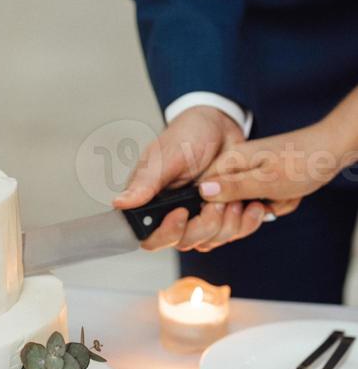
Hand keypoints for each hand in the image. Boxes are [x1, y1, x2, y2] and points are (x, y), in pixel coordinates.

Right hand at [113, 106, 267, 251]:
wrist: (220, 125)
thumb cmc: (188, 134)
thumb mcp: (167, 156)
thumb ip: (146, 182)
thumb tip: (121, 203)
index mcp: (152, 202)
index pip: (150, 237)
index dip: (167, 233)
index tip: (182, 213)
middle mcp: (173, 214)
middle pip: (185, 243)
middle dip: (205, 225)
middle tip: (217, 201)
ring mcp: (198, 217)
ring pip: (210, 242)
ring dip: (227, 223)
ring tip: (233, 197)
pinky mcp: (221, 216)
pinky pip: (232, 234)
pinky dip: (244, 222)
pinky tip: (248, 204)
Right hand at [199, 122, 341, 207]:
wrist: (333, 150)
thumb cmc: (302, 161)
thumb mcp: (266, 180)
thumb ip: (232, 188)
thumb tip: (202, 192)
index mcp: (228, 162)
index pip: (204, 195)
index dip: (219, 210)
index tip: (242, 209)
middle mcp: (234, 168)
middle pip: (225, 207)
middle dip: (251, 212)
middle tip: (268, 201)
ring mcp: (248, 175)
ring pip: (246, 208)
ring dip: (269, 207)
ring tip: (283, 194)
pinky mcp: (261, 181)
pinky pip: (262, 204)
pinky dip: (278, 203)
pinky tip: (289, 194)